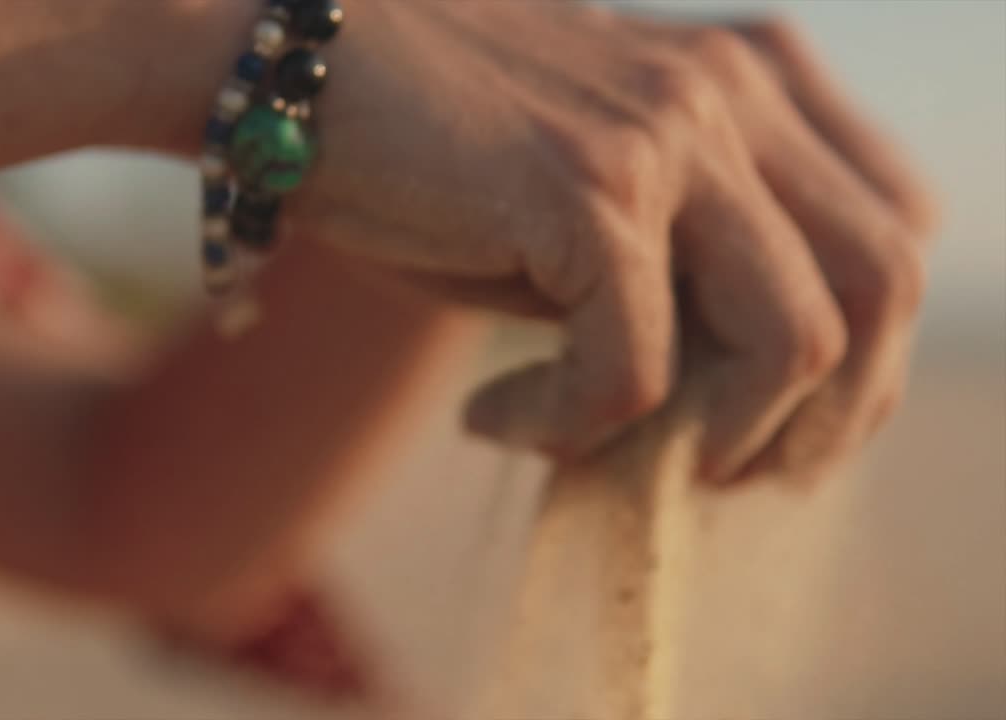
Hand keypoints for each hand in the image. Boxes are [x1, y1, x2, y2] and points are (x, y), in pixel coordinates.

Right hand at [291, 2, 936, 481]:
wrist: (288, 66)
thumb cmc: (422, 140)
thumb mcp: (578, 197)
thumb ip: (670, 269)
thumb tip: (720, 399)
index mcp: (746, 78)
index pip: (890, 223)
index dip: (865, 351)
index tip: (777, 426)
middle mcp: (729, 92)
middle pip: (882, 281)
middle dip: (825, 418)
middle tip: (721, 477)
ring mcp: (667, 133)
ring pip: (794, 342)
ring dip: (721, 440)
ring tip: (619, 461)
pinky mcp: (584, 189)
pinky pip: (629, 372)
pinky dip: (562, 428)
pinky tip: (489, 417)